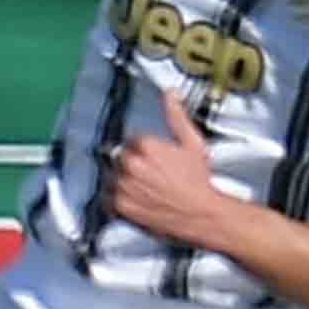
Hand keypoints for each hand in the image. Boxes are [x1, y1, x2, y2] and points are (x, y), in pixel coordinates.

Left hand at [109, 97, 236, 252]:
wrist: (200, 214)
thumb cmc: (198, 182)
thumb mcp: (192, 144)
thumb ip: (177, 117)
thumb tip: (170, 94)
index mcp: (145, 146)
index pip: (132, 139)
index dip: (143, 149)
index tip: (152, 157)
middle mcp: (131, 165)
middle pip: (120, 157)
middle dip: (131, 163)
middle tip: (148, 173)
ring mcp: (124, 186)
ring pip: (112, 176)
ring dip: (122, 179)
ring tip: (142, 186)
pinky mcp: (121, 206)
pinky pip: (108, 198)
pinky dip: (117, 198)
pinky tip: (134, 198)